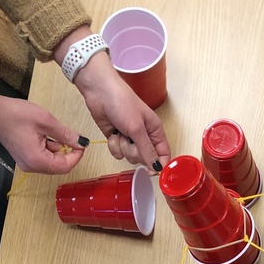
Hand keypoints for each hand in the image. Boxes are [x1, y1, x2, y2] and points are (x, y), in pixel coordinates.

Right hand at [0, 94, 87, 174]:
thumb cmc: (15, 114)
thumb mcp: (46, 121)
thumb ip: (66, 134)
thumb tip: (82, 142)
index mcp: (37, 160)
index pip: (65, 166)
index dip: (76, 156)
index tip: (81, 143)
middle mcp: (32, 167)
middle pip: (59, 167)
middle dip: (67, 153)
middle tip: (70, 136)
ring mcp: (28, 164)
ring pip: (52, 162)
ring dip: (57, 149)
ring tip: (48, 130)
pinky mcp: (26, 159)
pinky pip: (43, 158)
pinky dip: (49, 148)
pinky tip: (42, 134)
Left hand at [74, 53, 170, 170]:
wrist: (100, 92)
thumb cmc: (123, 103)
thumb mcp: (137, 128)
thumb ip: (147, 150)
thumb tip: (157, 167)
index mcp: (155, 131)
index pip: (163, 154)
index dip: (159, 164)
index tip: (152, 171)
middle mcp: (144, 136)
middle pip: (145, 158)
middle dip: (135, 151)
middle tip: (130, 138)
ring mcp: (130, 138)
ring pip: (130, 157)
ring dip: (123, 147)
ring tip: (121, 131)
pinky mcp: (117, 139)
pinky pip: (118, 153)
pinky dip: (114, 145)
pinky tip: (113, 132)